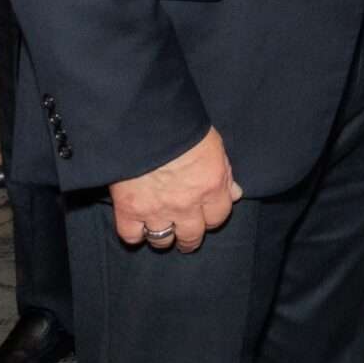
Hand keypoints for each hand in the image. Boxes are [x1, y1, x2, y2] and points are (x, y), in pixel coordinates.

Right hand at [108, 126, 241, 251]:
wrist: (146, 122)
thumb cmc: (183, 127)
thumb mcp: (214, 145)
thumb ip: (224, 173)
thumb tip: (234, 194)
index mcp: (211, 187)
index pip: (218, 218)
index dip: (212, 218)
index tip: (207, 217)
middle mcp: (186, 204)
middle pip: (191, 236)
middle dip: (190, 238)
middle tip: (186, 237)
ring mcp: (157, 210)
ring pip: (162, 240)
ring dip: (163, 238)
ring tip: (162, 231)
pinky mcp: (129, 210)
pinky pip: (132, 236)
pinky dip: (134, 234)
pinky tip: (137, 227)